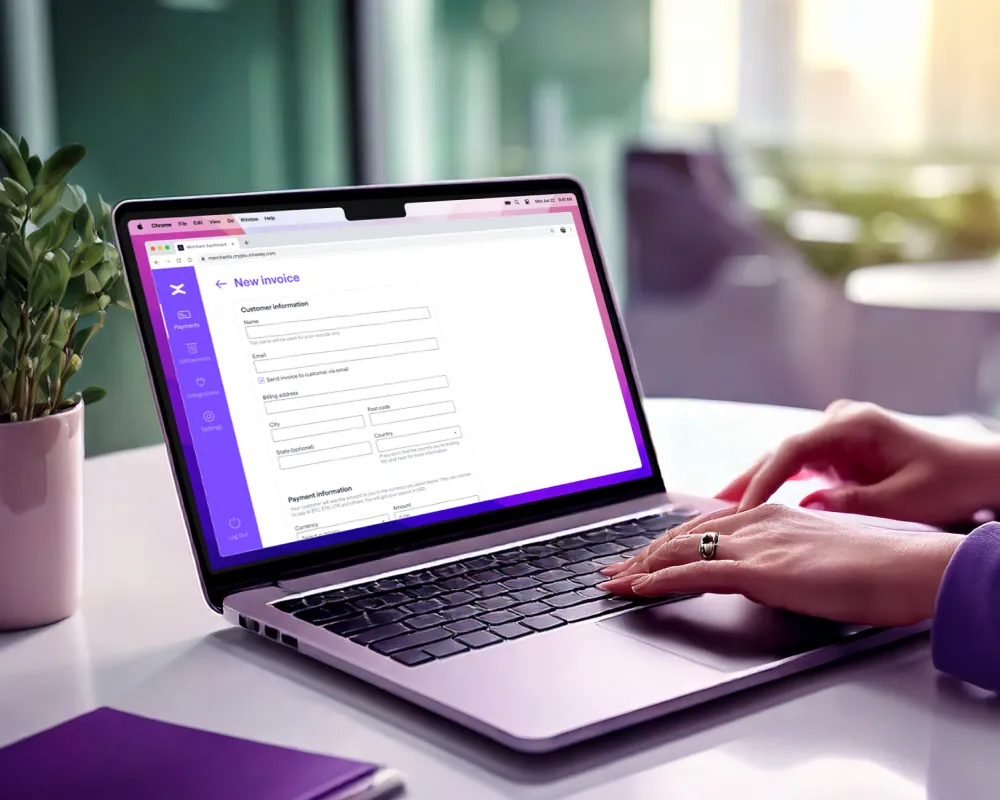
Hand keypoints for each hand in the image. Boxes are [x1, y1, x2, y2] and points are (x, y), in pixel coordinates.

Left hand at [599, 505, 964, 626]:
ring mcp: (754, 544)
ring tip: (611, 582)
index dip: (664, 543)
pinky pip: (694, 572)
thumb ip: (779, 561)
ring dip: (639, 569)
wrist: (900, 569)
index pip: (700, 527)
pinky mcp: (758, 569)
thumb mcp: (812, 557)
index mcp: (766, 515)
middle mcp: (753, 522)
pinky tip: (638, 589)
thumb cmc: (868, 567)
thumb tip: (758, 577)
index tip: (640, 556)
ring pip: (679, 551)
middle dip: (640, 555)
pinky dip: (660, 580)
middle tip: (611, 570)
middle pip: (681, 536)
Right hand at [718, 400, 999, 524]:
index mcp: (854, 425)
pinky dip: (777, 486)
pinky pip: (799, 467)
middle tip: (712, 506)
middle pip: (781, 451)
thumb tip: (808, 506)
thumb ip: (852, 502)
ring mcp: (838, 434)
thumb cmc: (949, 481)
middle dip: (747, 480)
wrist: (979, 471)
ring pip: (785, 459)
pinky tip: (756, 503)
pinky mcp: (840, 451)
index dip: (763, 480)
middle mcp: (840, 423)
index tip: (743, 507)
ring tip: (723, 509)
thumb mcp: (903, 498)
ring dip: (757, 483)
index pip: (792, 450)